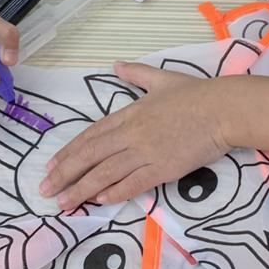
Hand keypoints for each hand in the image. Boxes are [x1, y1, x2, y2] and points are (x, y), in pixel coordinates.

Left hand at [39, 62, 229, 208]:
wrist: (223, 109)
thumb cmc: (196, 93)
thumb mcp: (162, 78)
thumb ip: (137, 74)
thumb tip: (117, 66)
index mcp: (130, 112)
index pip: (92, 134)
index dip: (70, 151)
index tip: (52, 165)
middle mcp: (132, 133)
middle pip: (91, 155)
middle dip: (65, 173)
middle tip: (45, 190)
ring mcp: (146, 151)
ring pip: (106, 172)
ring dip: (81, 189)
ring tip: (63, 203)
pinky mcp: (163, 168)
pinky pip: (133, 183)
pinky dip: (115, 192)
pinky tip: (99, 201)